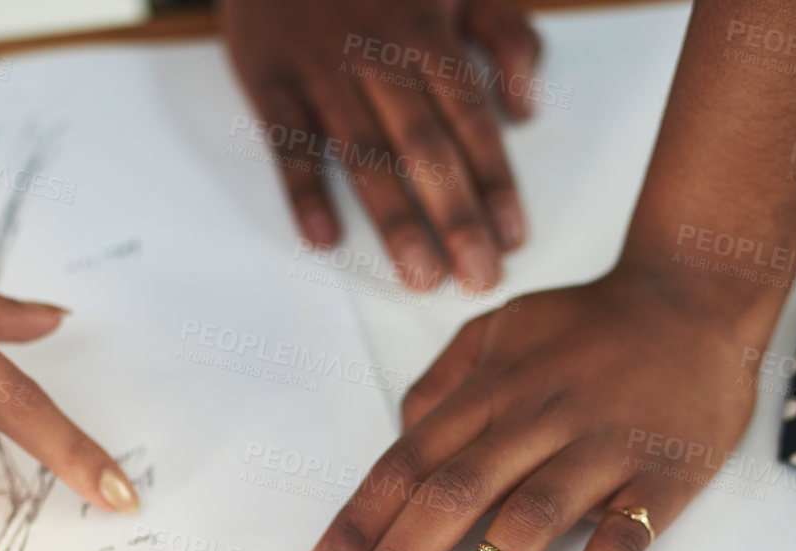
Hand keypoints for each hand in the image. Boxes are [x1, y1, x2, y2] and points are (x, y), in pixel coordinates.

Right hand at [219, 0, 540, 291]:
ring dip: (394, 218)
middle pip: (423, 144)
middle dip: (455, 215)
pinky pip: (288, 142)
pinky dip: (304, 190)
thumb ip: (506, 36)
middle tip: (477, 276)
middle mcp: (376, 52)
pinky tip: (324, 238)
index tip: (512, 236)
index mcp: (426, 30)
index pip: (469, 115)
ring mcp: (321, 69)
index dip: (493, 178)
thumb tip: (525, 110)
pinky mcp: (270, 80)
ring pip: (364, 152)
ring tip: (418, 275)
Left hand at [298, 270, 756, 550]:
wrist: (700, 292)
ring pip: (532, 519)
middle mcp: (536, 420)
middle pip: (453, 495)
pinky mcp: (661, 477)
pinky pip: (622, 541)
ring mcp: (601, 449)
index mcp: (490, 391)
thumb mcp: (498, 330)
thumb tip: (400, 436)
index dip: (359, 524)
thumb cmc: (590, 324)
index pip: (408, 464)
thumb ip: (444, 383)